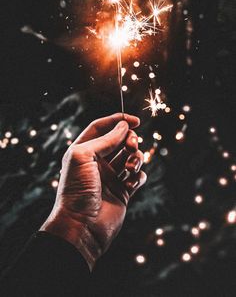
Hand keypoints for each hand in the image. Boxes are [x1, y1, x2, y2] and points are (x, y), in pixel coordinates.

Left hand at [40, 113, 146, 269]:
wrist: (81, 227)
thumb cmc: (76, 191)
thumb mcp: (84, 157)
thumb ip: (105, 140)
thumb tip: (123, 127)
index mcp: (83, 151)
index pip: (101, 128)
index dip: (117, 121)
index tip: (134, 120)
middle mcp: (97, 162)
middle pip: (119, 140)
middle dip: (129, 139)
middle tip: (131, 146)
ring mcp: (111, 177)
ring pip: (131, 157)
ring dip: (136, 158)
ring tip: (131, 169)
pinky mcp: (123, 192)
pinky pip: (137, 177)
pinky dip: (138, 176)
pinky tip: (131, 183)